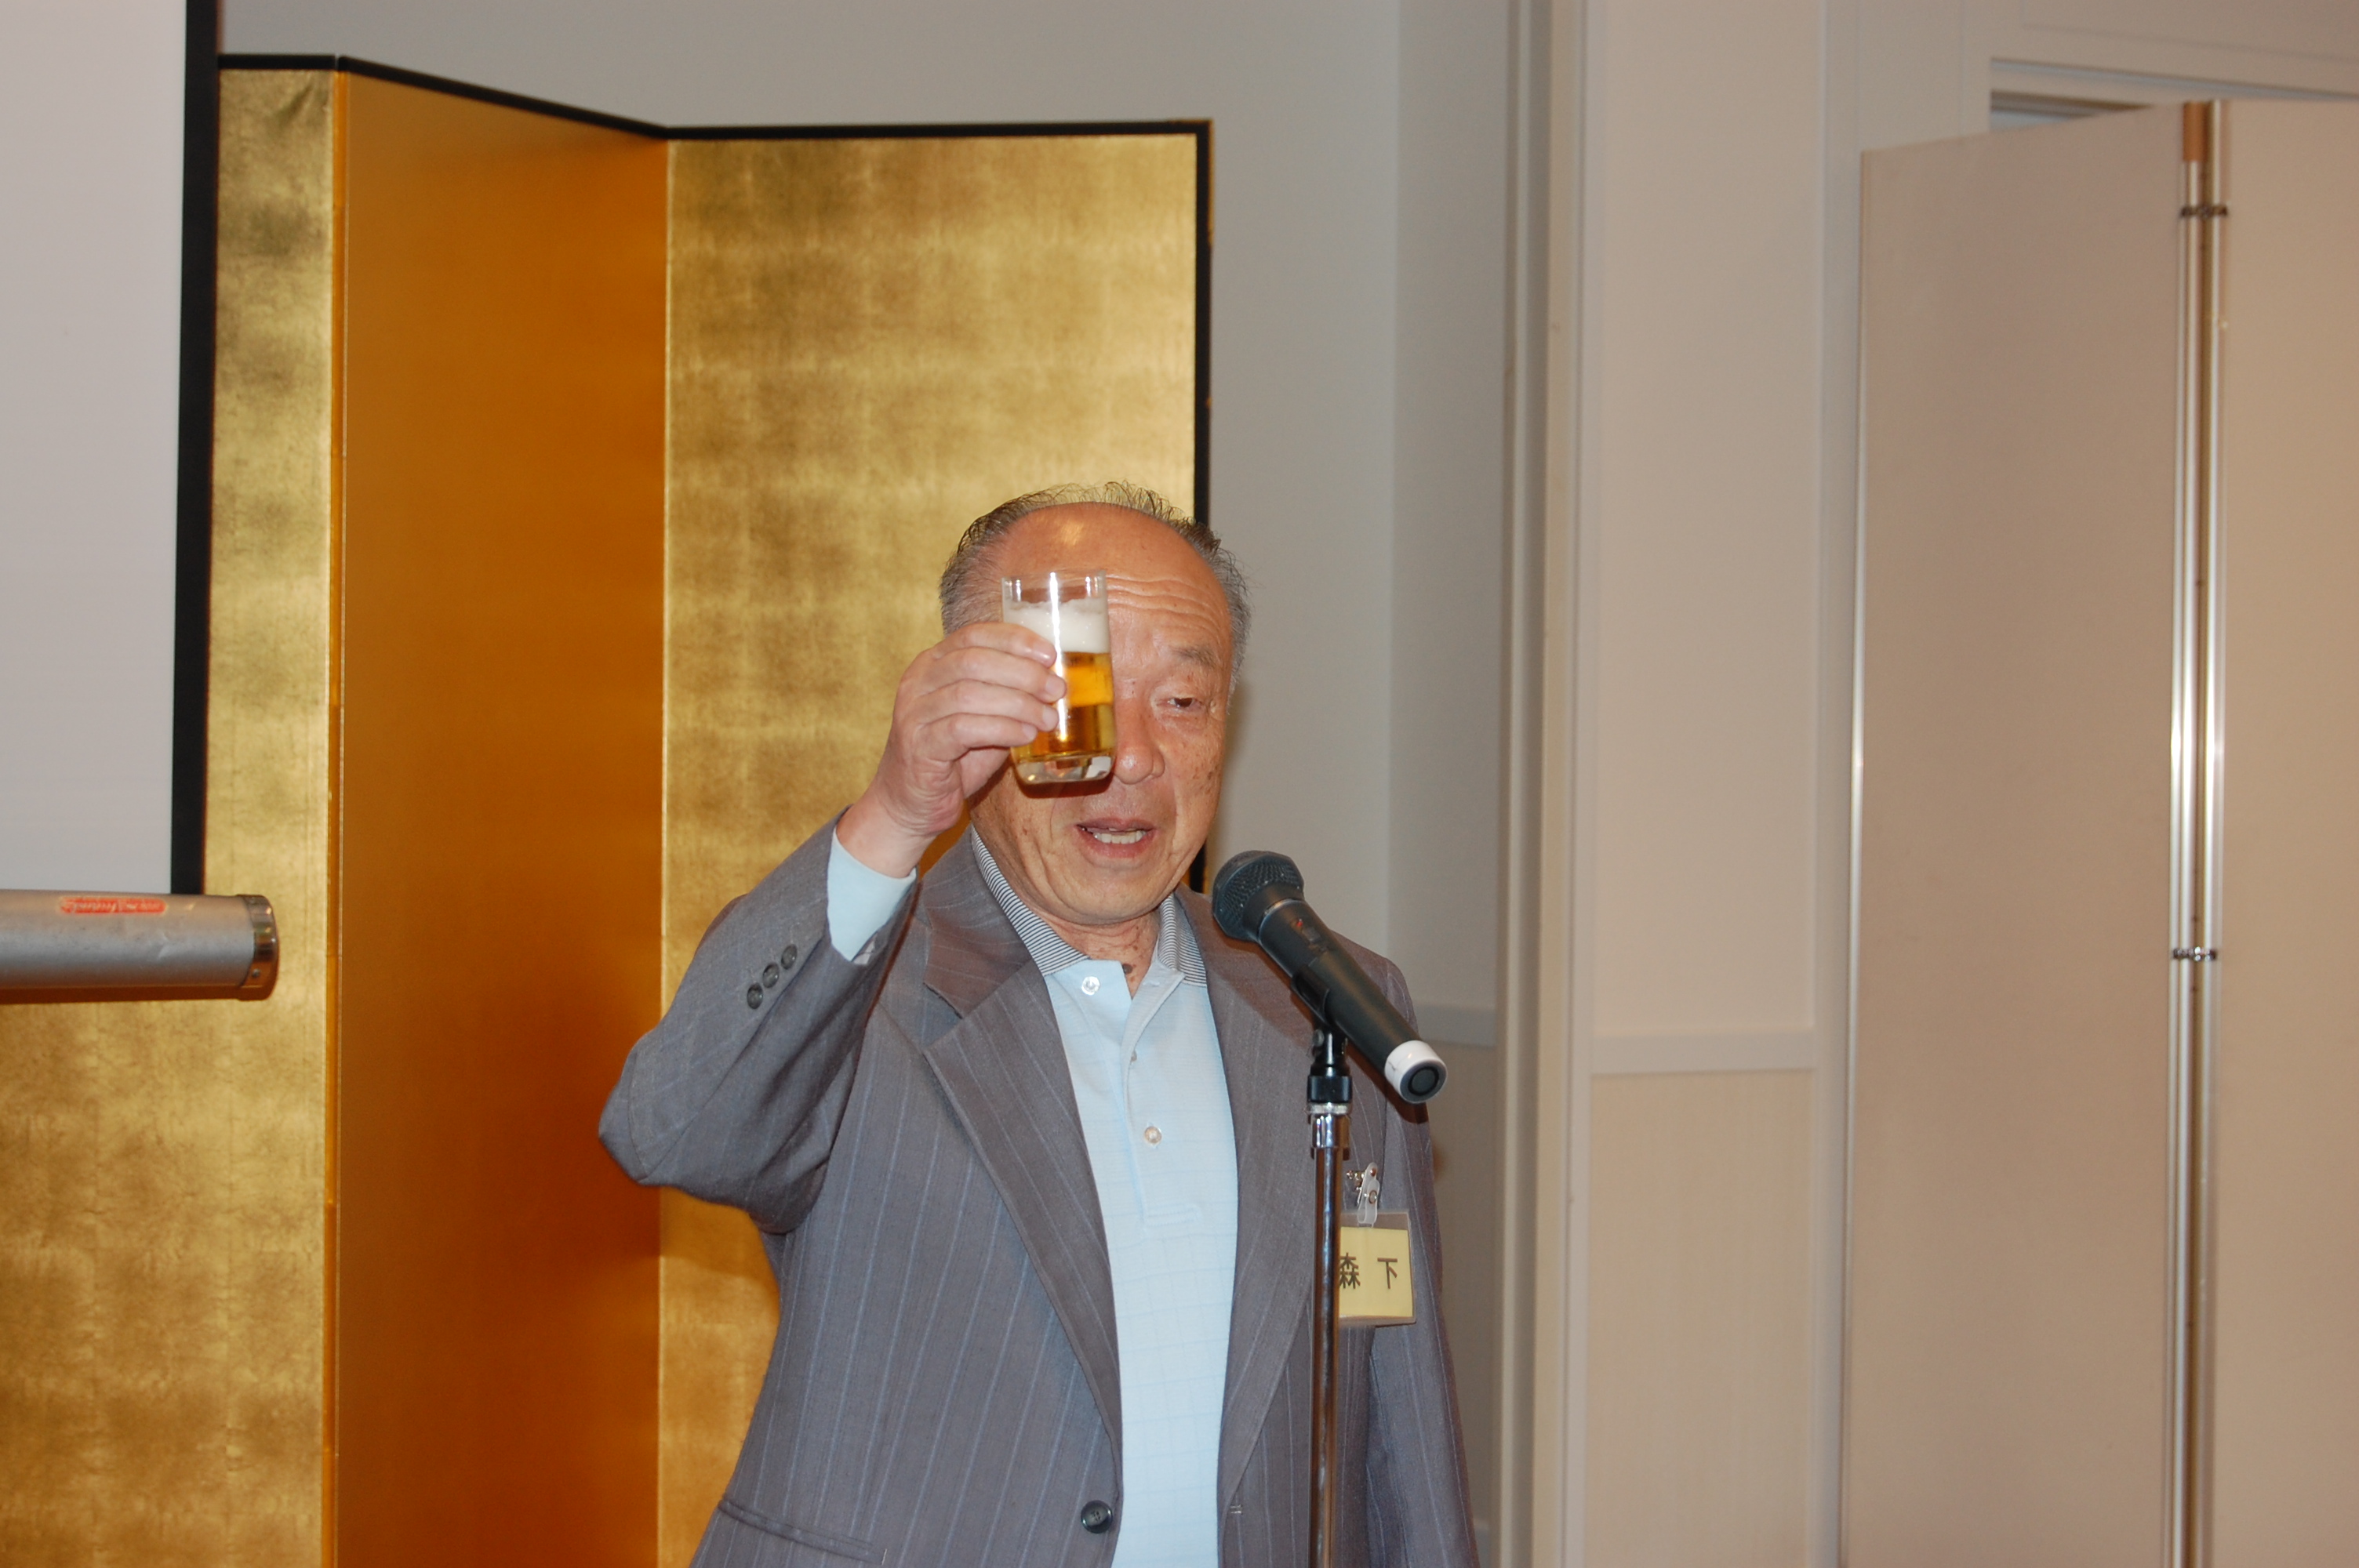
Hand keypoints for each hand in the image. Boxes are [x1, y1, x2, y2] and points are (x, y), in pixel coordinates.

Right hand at [837, 623, 1063, 876]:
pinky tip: (1025, 735)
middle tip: (1056, 690)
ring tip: (1047, 718)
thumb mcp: (982, 716)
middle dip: (1023, 673)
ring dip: (1019, 703)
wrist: (910, 801)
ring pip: (970, 693)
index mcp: (933, 663)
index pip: (974, 634)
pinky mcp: (919, 745)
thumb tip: (1054, 682)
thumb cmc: (953, 757)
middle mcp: (918, 681)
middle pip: (975, 660)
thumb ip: (1007, 695)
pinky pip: (964, 728)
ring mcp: (914, 712)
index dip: (1014, 640)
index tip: (1049, 654)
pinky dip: (1002, 728)